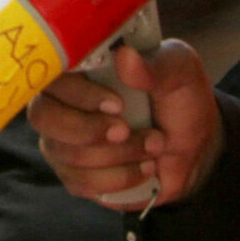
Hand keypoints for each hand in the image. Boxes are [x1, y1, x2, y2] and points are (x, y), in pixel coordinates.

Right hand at [28, 39, 220, 206]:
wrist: (196, 146)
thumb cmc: (180, 98)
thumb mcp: (179, 73)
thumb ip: (154, 66)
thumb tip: (125, 57)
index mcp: (80, 69)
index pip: (52, 76)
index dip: (79, 94)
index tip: (118, 104)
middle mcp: (61, 103)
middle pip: (44, 118)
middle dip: (89, 130)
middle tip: (126, 131)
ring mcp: (63, 141)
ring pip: (68, 155)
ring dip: (118, 156)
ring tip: (154, 147)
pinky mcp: (74, 175)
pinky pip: (81, 183)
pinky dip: (120, 178)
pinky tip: (145, 168)